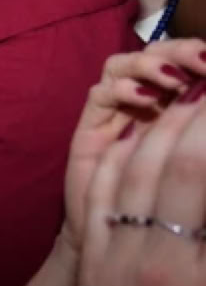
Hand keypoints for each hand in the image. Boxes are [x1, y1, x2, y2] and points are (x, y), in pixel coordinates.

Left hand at [40, 85, 205, 285]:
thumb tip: (205, 212)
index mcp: (201, 279)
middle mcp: (157, 257)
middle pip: (182, 165)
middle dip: (204, 117)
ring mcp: (116, 252)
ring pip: (136, 170)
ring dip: (164, 126)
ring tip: (188, 97)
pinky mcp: (88, 257)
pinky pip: (99, 192)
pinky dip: (119, 155)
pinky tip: (134, 133)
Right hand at [62, 41, 204, 253]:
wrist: (124, 236)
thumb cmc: (172, 205)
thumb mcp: (197, 169)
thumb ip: (201, 140)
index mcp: (178, 102)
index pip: (190, 61)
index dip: (201, 54)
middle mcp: (148, 97)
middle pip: (157, 50)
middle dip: (181, 49)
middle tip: (203, 60)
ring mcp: (116, 109)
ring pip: (124, 64)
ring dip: (151, 63)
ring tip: (174, 77)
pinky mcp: (92, 124)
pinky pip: (100, 93)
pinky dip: (123, 89)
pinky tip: (144, 100)